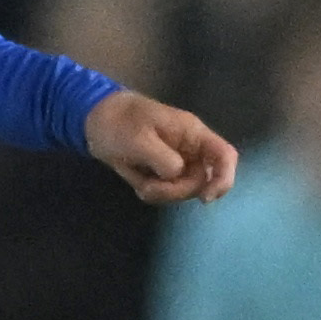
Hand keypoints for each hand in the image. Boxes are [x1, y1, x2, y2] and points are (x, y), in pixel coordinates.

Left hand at [85, 90, 237, 205]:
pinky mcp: (161, 172)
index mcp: (192, 134)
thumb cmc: (119, 122)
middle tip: (149, 187)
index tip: (205, 198)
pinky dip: (151, 191)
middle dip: (177, 190)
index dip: (224, 179)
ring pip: (183, 190)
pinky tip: (136, 181)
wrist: (95, 121)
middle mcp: (190, 150)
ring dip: (161, 192)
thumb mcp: (140, 139)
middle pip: (202, 181)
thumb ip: (164, 159)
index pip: (225, 156)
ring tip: (139, 182)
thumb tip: (177, 174)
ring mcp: (176, 162)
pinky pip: (166, 191)